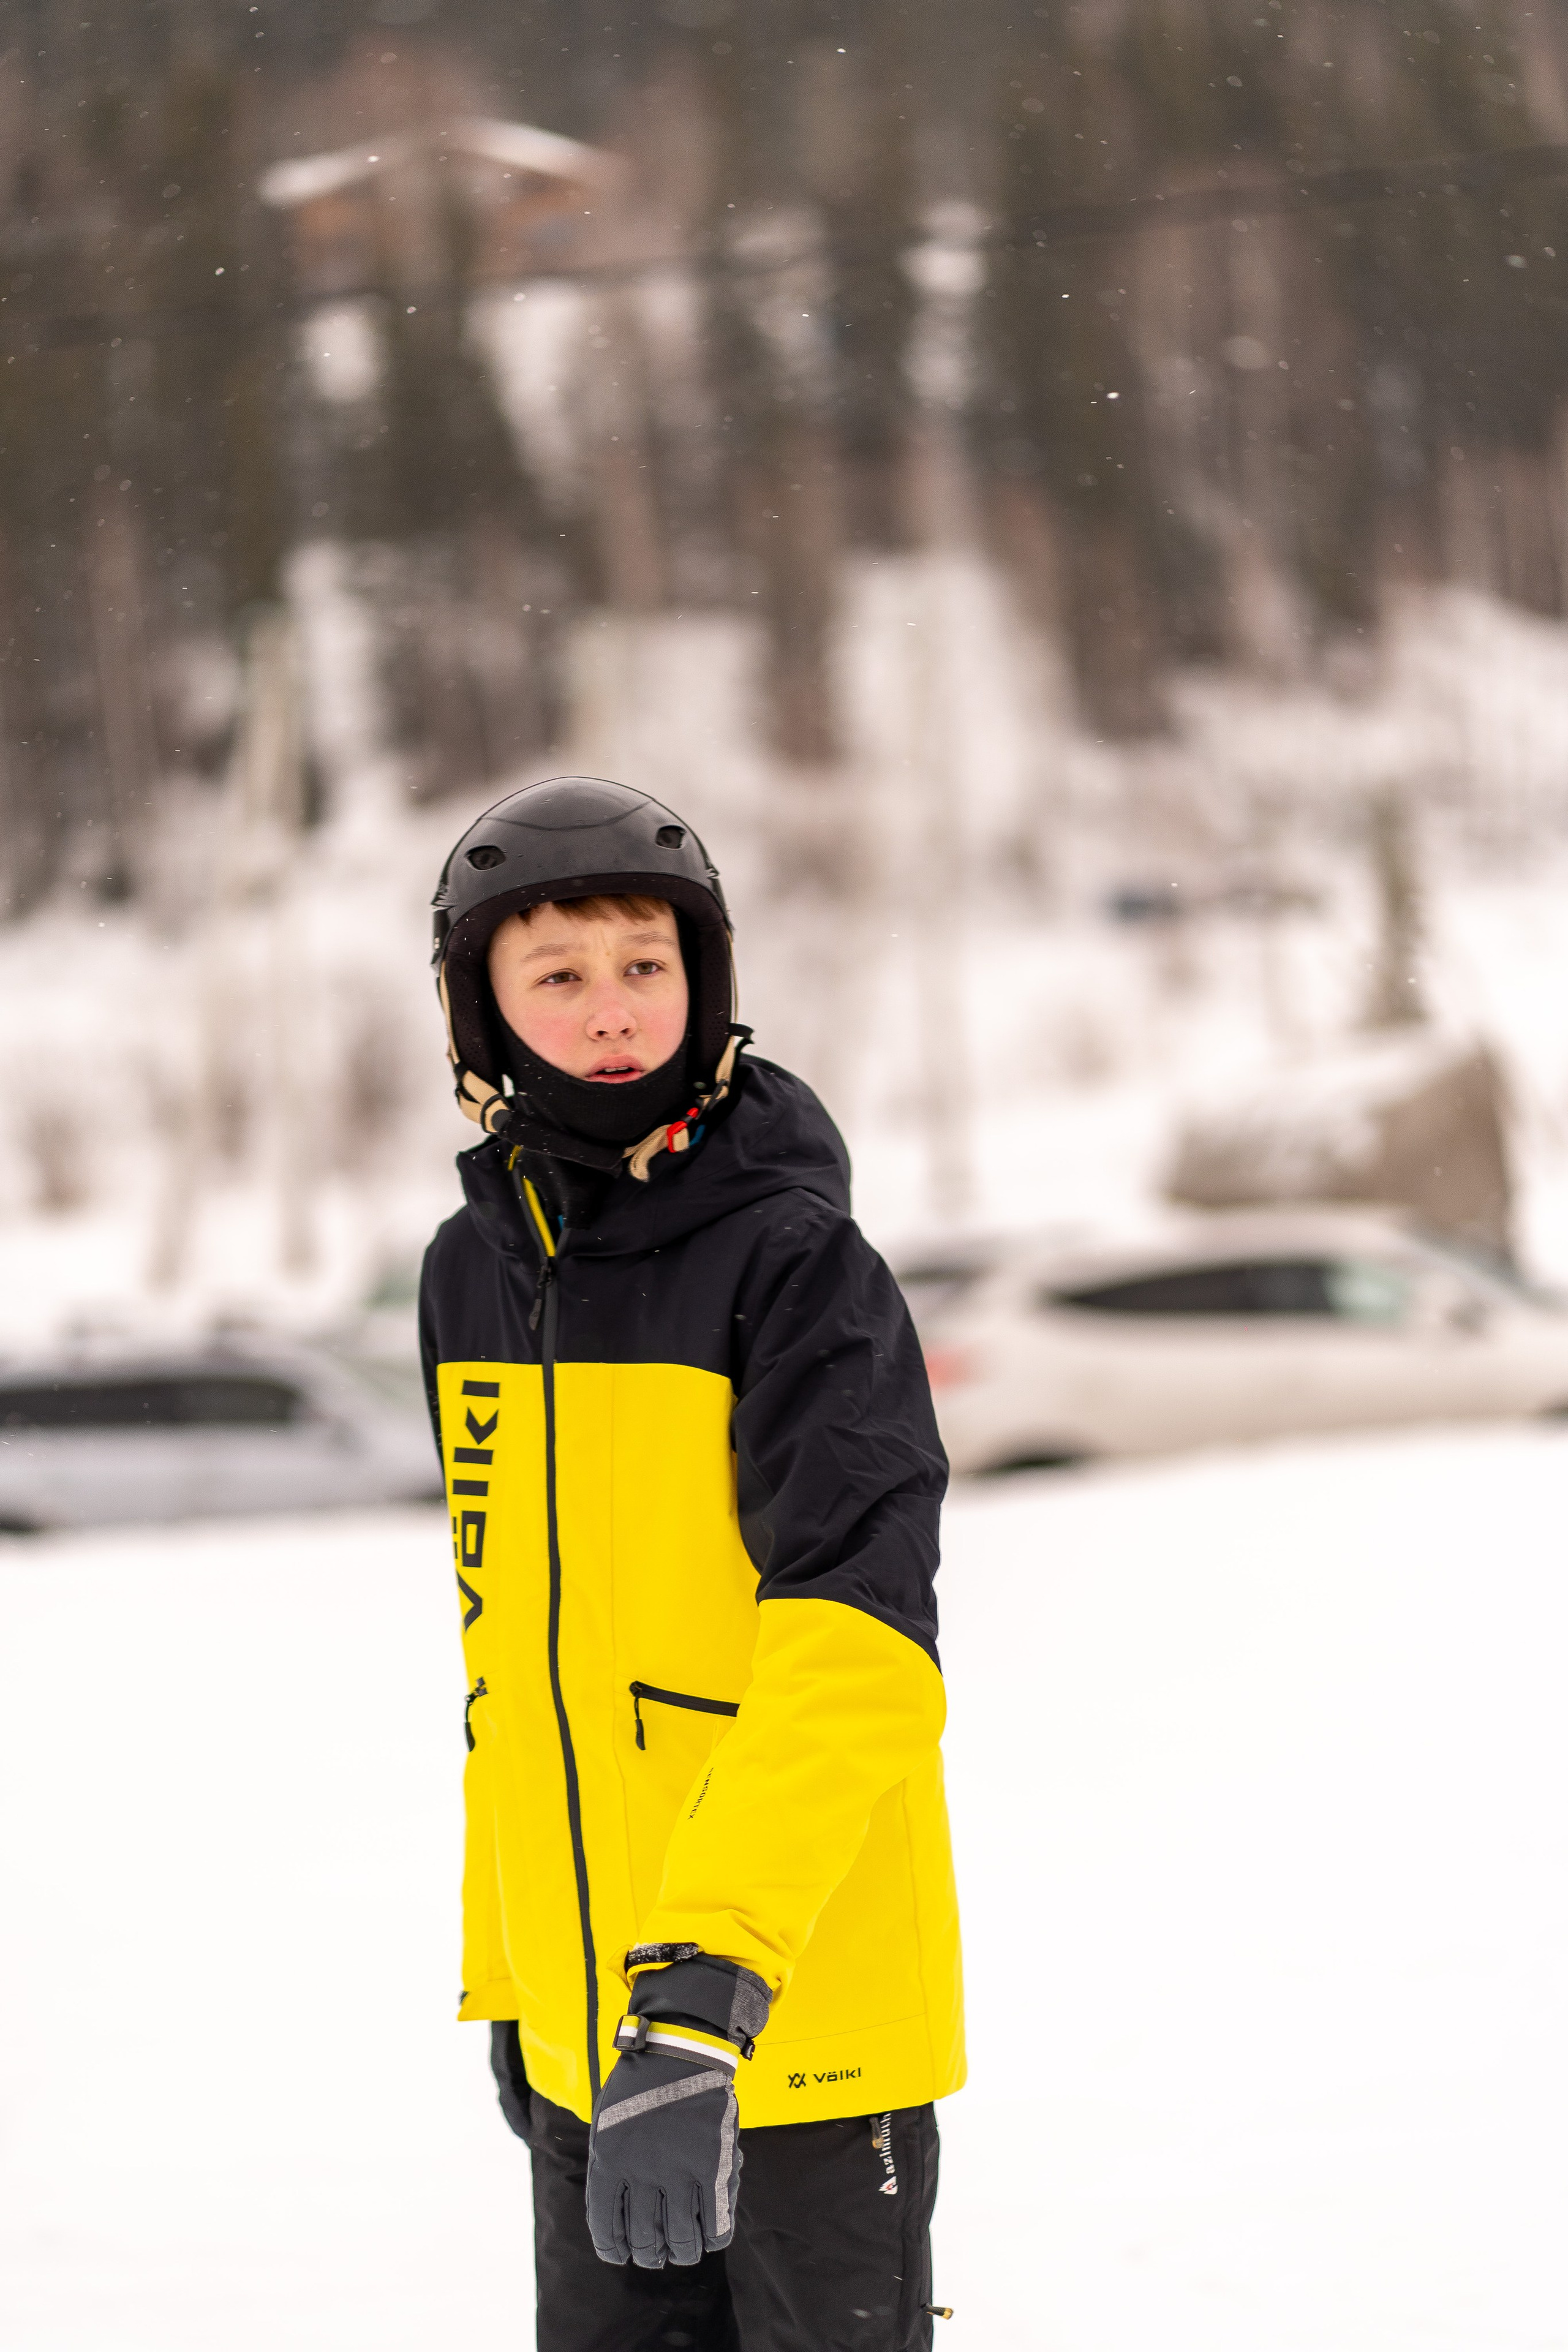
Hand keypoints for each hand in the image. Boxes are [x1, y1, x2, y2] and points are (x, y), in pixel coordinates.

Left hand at [586, 2036, 739, 2267]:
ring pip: (681, 2239)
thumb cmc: (637, 2086)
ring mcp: (679, 2171)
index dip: (612, 2250)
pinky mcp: (712, 2165)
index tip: (620, 2255)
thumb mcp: (605, 2125)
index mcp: (609, 2163)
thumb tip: (609, 2215)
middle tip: (656, 2254)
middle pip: (645, 2240)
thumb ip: (606, 2168)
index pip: (606, 2230)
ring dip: (682, 2252)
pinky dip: (714, 2238)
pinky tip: (711, 2237)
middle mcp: (641, 2174)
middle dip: (650, 2255)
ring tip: (683, 2250)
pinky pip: (716, 2222)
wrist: (678, 2050)